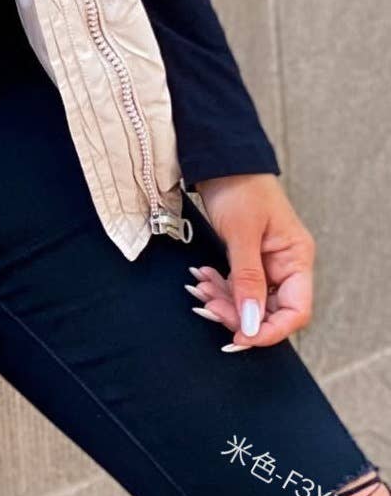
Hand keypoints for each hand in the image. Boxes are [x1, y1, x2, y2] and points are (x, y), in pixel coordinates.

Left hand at [185, 173, 315, 349]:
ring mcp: (265, 260)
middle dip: (239, 314)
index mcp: (296, 258)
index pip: (296, 311)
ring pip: (249, 298)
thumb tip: (251, 323)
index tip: (241, 337)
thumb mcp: (242, 234)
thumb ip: (247, 279)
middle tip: (209, 308)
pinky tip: (201, 279)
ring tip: (200, 289)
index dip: (270, 330)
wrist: (219, 158)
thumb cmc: (238, 186)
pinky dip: (218, 286)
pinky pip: (236, 283)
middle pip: (270, 309)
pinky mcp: (246, 256)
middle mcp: (285, 263)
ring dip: (224, 300)